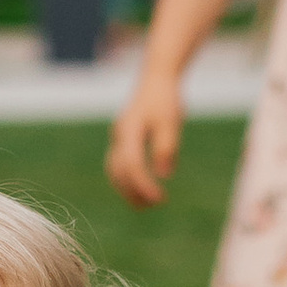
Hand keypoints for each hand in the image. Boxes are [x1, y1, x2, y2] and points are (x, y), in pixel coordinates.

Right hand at [107, 73, 183, 208]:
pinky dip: (127, 180)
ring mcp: (118, 138)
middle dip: (133, 191)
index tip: (160, 199)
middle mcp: (119, 135)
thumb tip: (163, 176)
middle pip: (118, 171)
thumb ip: (166, 148)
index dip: (143, 184)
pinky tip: (141, 190)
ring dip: (127, 189)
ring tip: (145, 205)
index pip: (132, 164)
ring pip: (115, 170)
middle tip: (153, 206)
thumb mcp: (171, 123)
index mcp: (130, 129)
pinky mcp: (122, 141)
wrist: (156, 80)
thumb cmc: (166, 100)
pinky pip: (119, 166)